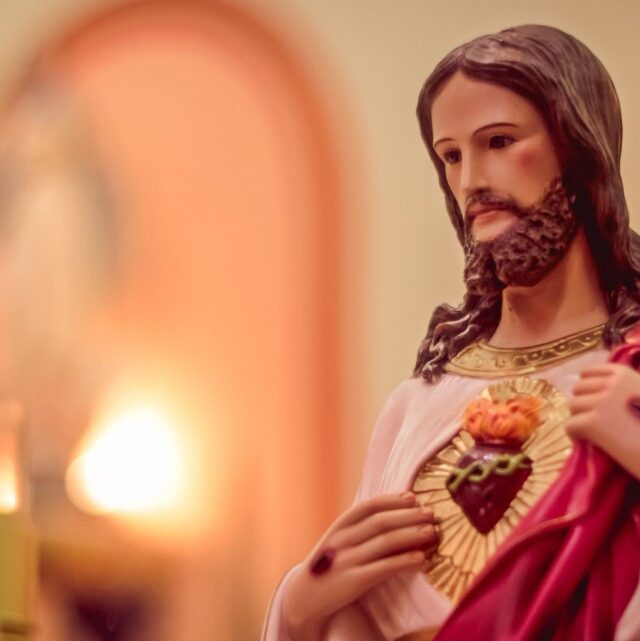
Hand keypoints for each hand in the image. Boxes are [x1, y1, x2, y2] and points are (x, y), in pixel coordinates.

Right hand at [282, 492, 439, 639]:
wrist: (305, 597)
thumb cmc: (330, 566)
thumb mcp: (338, 541)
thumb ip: (359, 528)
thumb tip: (396, 512)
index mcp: (339, 526)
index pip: (369, 505)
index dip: (393, 499)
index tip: (414, 498)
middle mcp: (342, 539)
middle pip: (381, 521)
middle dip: (409, 515)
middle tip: (432, 514)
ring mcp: (347, 559)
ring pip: (385, 542)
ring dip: (412, 534)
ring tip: (432, 532)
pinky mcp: (354, 581)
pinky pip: (384, 568)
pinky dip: (404, 561)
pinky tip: (421, 558)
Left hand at [567, 363, 639, 477]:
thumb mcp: (638, 394)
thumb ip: (621, 387)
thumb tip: (588, 384)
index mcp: (624, 374)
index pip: (587, 372)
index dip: (587, 389)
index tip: (594, 402)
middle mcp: (612, 383)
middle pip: (578, 389)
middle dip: (583, 404)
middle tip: (597, 421)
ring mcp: (602, 401)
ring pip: (572, 406)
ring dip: (580, 419)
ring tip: (595, 432)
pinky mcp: (594, 422)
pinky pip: (570, 426)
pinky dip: (576, 436)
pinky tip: (589, 442)